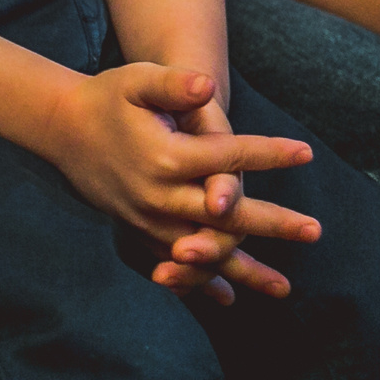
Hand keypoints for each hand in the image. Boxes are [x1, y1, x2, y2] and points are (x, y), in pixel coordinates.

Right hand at [39, 65, 317, 295]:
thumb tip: (207, 85)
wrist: (64, 130)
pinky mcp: (140, 234)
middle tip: (314, 230)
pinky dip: (204, 283)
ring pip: (206, 253)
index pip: (228, 157)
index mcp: (166, 156)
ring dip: (246, 270)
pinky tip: (231, 299)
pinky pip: (178, 265)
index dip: (268, 154)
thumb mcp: (137, 80)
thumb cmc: (108, 98)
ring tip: (285, 288)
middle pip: (227, 216)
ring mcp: (149, 222)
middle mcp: (159, 197)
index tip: (305, 153)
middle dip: (273, 223)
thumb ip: (173, 83)